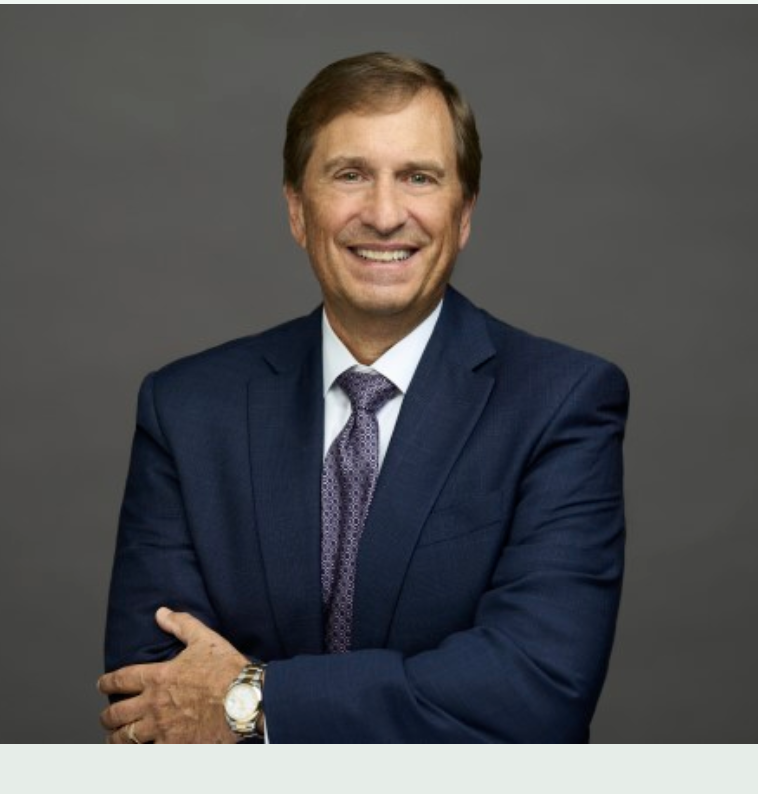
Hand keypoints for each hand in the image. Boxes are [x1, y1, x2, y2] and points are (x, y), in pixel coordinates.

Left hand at [98, 607, 248, 743]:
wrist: (244, 699)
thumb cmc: (226, 668)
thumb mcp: (204, 638)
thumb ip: (180, 624)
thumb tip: (161, 613)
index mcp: (158, 677)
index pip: (121, 679)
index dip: (107, 682)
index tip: (102, 684)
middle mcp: (154, 704)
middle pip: (116, 713)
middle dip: (107, 716)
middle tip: (106, 717)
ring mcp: (162, 728)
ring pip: (126, 738)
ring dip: (117, 738)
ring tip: (116, 738)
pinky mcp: (175, 746)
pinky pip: (148, 755)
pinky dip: (140, 754)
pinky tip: (140, 753)